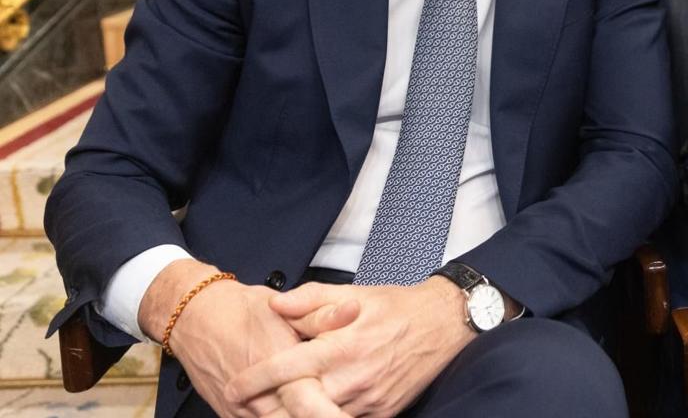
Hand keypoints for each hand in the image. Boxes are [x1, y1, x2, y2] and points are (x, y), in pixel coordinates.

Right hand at [138, 260, 350, 417]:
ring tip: (331, 409)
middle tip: (347, 411)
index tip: (351, 415)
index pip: (312, 407)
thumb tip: (354, 310)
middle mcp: (260, 399)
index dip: (333, 415)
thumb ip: (323, 316)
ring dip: (302, 416)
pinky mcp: (233, 417)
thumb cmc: (243, 311)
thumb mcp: (286, 308)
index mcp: (279, 370)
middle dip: (323, 415)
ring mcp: (245, 413)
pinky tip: (296, 409)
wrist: (195, 319)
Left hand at [226, 278, 474, 417]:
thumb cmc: (395, 307)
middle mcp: (353, 377)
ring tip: (273, 413)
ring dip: (297, 417)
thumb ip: (311, 299)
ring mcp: (369, 400)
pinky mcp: (383, 413)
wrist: (444, 324)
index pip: (286, 367)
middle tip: (245, 409)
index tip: (232, 386)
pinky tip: (314, 412)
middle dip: (269, 411)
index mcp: (341, 345)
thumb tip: (275, 304)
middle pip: (298, 406)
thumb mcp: (354, 293)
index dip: (254, 379)